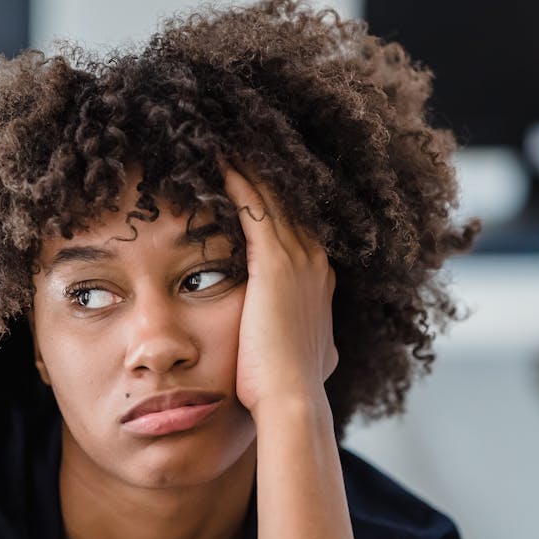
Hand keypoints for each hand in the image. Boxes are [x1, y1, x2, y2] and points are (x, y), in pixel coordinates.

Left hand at [223, 165, 337, 419]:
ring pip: (271, 197)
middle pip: (288, 201)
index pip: (297, 225)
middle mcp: (314, 262)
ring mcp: (297, 260)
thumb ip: (311, 340)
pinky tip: (217, 158)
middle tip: (240, 140)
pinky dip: (236, 180)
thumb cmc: (287, 387)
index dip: (278, 199)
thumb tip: (321, 350)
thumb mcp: (311, 354)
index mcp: (319, 280)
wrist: (291, 400)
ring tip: (226, 138)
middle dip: (265, 172)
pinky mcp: (272, 264)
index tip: (257, 176)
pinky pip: (252, 207)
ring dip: (249, 166)